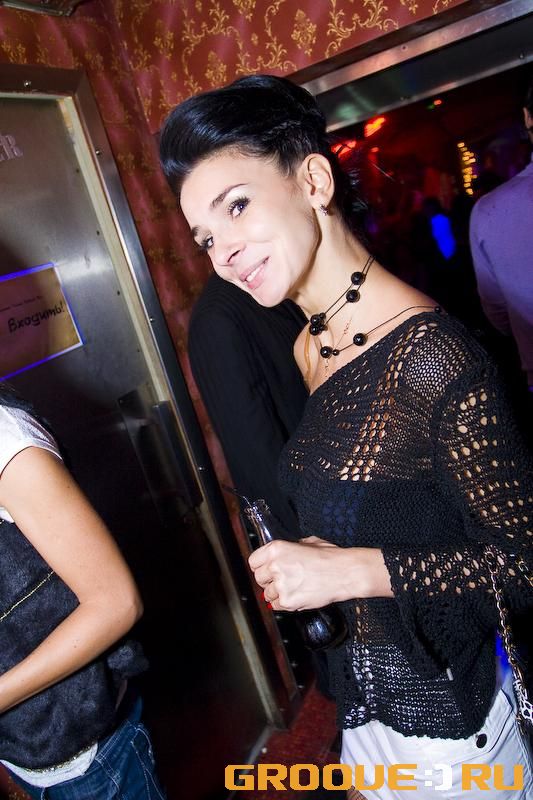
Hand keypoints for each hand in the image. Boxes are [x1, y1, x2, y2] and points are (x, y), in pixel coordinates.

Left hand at [248, 538, 391, 610]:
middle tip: (283, 579)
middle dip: (269, 580)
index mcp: (277, 549)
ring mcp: (280, 585)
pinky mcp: (287, 601)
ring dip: (278, 593)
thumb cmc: (330, 557)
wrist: (344, 573)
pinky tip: (297, 595)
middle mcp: (275, 566)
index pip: (253, 561)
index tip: (265, 569)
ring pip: (267, 594)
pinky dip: (284, 604)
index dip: (261, 566)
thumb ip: (291, 548)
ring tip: (294, 588)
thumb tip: (283, 555)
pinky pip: (276, 606)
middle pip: (259, 578)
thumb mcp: (308, 543)